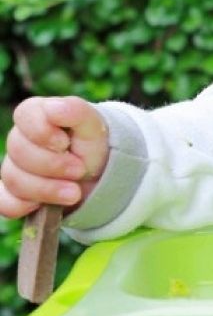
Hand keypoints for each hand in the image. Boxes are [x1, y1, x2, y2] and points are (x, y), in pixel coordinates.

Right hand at [0, 97, 108, 218]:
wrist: (100, 175)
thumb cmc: (93, 144)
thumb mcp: (94, 125)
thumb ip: (76, 111)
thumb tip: (54, 108)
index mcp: (36, 115)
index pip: (24, 115)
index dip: (43, 132)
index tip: (64, 143)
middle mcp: (19, 140)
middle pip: (18, 151)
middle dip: (52, 165)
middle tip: (79, 170)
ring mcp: (14, 168)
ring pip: (14, 180)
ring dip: (47, 189)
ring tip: (75, 192)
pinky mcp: (13, 194)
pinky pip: (5, 203)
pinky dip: (26, 206)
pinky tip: (48, 205)